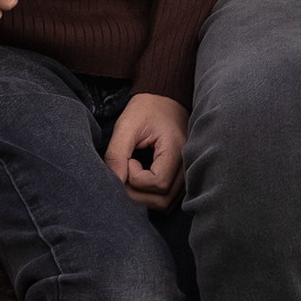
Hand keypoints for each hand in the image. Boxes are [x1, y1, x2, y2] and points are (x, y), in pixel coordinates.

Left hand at [105, 93, 187, 207]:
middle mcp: (187, 164)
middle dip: (136, 193)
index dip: (136, 178)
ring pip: (166, 204)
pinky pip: (169, 198)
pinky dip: (152, 196)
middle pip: (163, 200)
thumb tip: (112, 183)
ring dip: (144, 198)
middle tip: (125, 171)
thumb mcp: (127, 125)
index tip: (130, 159)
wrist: (165, 97)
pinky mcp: (184, 176)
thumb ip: (116, 154)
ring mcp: (188, 172)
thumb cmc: (146, 108)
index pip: (159, 183)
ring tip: (134, 174)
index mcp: (177, 148)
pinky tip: (143, 180)